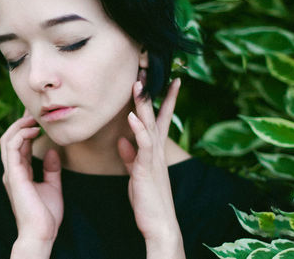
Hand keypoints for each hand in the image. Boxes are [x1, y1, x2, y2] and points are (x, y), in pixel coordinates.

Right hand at [0, 110, 63, 246]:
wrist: (41, 232)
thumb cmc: (46, 214)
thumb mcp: (52, 186)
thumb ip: (51, 169)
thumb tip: (51, 151)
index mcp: (19, 173)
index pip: (18, 144)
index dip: (26, 128)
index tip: (38, 117)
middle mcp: (12, 171)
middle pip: (10, 138)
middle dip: (21, 122)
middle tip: (34, 111)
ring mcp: (10, 172)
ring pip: (7, 140)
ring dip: (19, 125)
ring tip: (34, 117)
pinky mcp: (13, 175)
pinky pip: (12, 148)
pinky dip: (20, 135)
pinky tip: (33, 129)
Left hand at [117, 79, 184, 257]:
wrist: (159, 223)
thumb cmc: (148, 199)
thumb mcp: (136, 173)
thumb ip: (130, 156)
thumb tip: (122, 140)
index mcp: (154, 150)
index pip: (162, 119)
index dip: (165, 99)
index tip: (171, 80)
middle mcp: (157, 150)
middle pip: (156, 115)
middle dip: (155, 93)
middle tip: (151, 71)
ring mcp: (154, 158)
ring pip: (150, 125)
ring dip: (144, 105)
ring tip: (139, 84)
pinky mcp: (147, 169)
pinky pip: (144, 146)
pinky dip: (138, 131)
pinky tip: (132, 118)